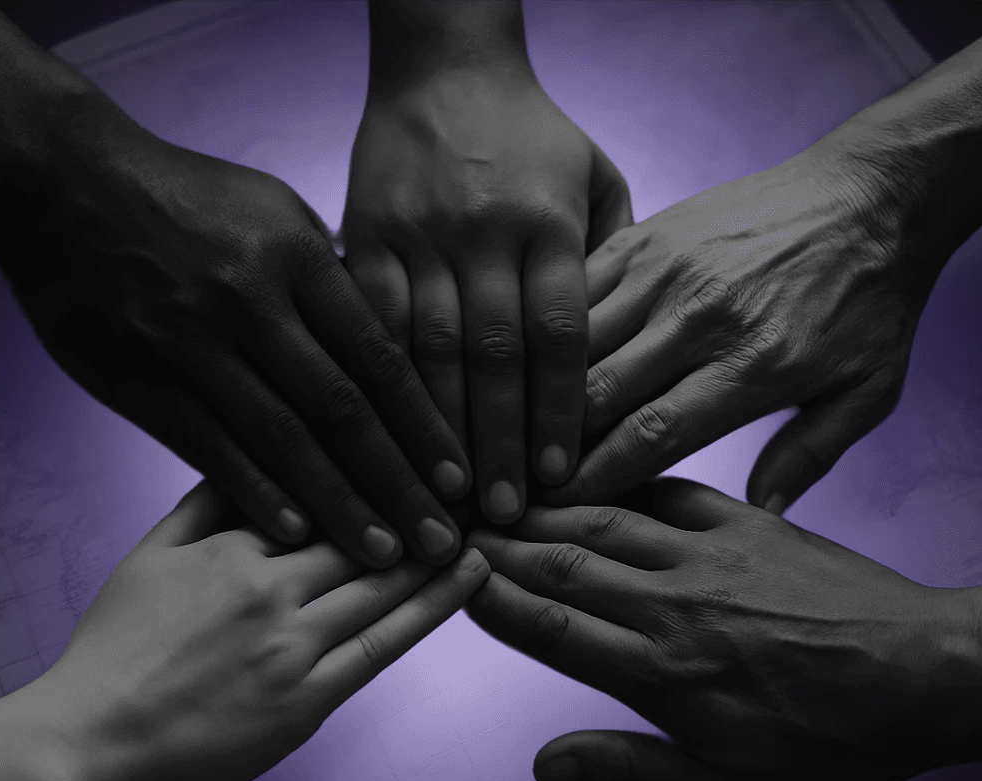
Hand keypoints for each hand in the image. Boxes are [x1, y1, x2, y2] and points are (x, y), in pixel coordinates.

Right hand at [0, 130, 472, 568]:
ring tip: (383, 553)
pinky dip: (255, 490)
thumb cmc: (186, 197)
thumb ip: (331, 278)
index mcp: (297, 258)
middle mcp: (251, 302)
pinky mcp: (139, 379)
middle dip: (398, 481)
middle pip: (342, 410)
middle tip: (441, 538)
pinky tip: (296, 531)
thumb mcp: (275, 210)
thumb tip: (390, 333)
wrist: (61, 185)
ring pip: (280, 438)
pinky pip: (208, 446)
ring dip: (337, 503)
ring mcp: (192, 344)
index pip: (378, 357)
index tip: (460, 478)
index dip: (423, 426)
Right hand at [30, 482, 489, 780]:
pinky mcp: (307, 698)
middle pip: (364, 525)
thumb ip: (202, 502)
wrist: (87, 742)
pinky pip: (384, 644)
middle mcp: (267, 582)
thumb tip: (255, 455)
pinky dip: (433, 606)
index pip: (321, 485)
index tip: (424, 438)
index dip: (377, 461)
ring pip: (384, 578)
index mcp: (230, 541)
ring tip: (491, 510)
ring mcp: (291, 642)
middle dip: (424, 493)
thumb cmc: (113, 650)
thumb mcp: (147, 554)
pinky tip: (469, 575)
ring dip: (441, 542)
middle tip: (479, 464)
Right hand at [343, 66, 632, 522]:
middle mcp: (482, 231)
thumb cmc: (533, 135)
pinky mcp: (362, 234)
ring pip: (425, 349)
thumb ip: (612, 261)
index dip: (560, 411)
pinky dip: (376, 385)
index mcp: (549, 221)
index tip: (562, 476)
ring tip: (448, 497)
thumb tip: (619, 356)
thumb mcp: (595, 180)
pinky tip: (384, 439)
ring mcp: (416, 234)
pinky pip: (367, 322)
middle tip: (505, 514)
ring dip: (436, 431)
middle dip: (499, 442)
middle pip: (492, 356)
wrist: (441, 65)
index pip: (559, 334)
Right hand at [465, 478, 980, 780]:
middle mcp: (674, 603)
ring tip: (497, 492)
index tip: (446, 575)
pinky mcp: (748, 521)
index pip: (549, 626)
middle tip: (448, 519)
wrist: (930, 674)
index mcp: (663, 671)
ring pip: (603, 518)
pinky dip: (620, 477)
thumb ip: (630, 765)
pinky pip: (668, 489)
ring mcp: (710, 554)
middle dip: (498, 542)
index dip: (489, 599)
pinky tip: (590, 469)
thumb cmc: (837, 741)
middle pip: (561, 562)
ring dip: (543, 506)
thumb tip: (546, 766)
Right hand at [548, 147, 936, 512]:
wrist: (873, 193)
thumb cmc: (872, 298)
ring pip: (574, 339)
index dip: (595, 479)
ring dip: (540, 389)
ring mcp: (667, 270)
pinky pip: (579, 286)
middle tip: (521, 479)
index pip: (650, 436)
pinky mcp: (649, 235)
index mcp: (752, 364)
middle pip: (597, 393)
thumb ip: (809, 455)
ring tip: (514, 427)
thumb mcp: (868, 390)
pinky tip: (534, 360)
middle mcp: (699, 317)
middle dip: (551, 445)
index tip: (559, 509)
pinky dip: (551, 326)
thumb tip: (760, 514)